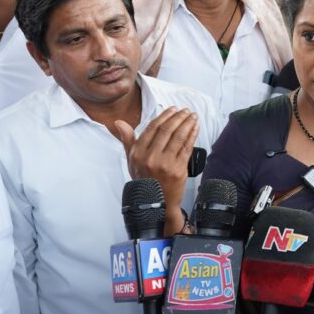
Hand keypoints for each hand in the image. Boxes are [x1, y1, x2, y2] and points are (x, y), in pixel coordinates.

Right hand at [116, 107, 198, 234]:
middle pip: (167, 130)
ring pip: (179, 137)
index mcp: (138, 153)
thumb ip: (127, 140)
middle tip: (185, 110)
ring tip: (192, 116)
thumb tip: (119, 122)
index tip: (172, 109)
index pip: (153, 128)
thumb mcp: (131, 161)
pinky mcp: (178, 169)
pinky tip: (195, 128)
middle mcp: (150, 157)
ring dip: (187, 123)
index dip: (164, 116)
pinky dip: (192, 135)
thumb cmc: (144, 180)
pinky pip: (187, 147)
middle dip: (178, 117)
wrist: (156, 203)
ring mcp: (165, 164)